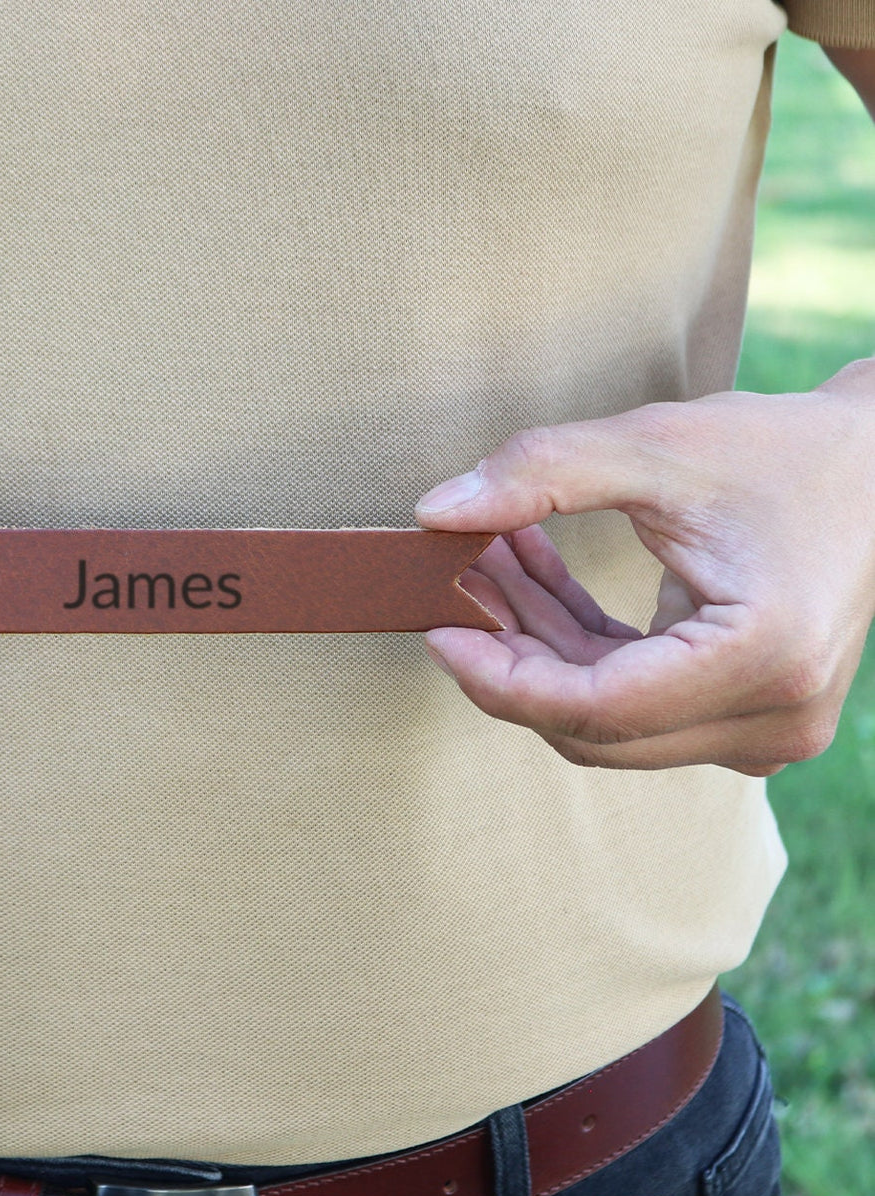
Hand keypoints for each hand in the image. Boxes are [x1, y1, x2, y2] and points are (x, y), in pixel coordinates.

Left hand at [415, 359, 874, 775]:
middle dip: (510, 658)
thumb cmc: (784, 451)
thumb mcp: (659, 443)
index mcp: (760, 661)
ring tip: (485, 561)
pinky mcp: (746, 715)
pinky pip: (632, 699)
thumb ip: (542, 472)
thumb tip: (435, 514)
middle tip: (453, 584)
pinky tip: (530, 575)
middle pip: (593, 725)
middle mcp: (771, 718)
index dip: (500, 679)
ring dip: (536, 645)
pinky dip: (575, 644)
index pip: (594, 709)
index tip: (437, 630)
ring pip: (605, 717)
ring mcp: (764, 728)